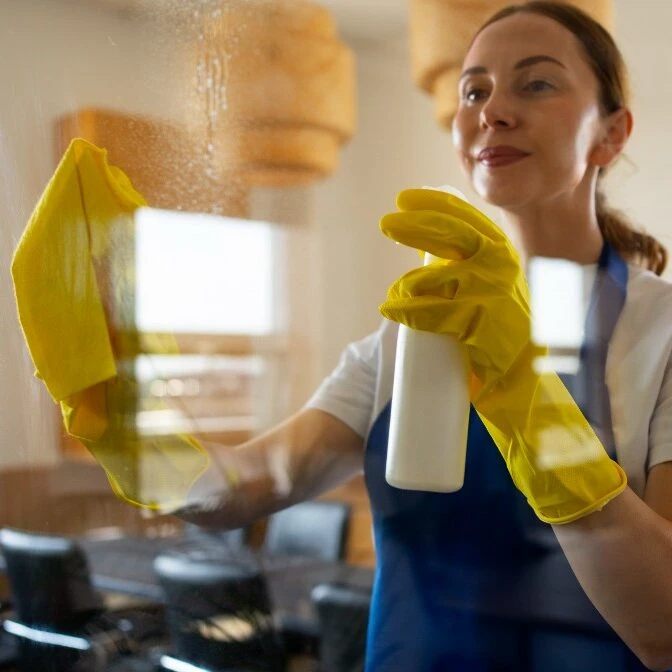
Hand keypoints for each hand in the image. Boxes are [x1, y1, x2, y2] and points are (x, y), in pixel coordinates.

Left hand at [379, 187, 531, 400]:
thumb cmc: (498, 321)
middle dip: (412, 226)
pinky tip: (391, 310)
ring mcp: (488, 290)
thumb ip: (460, 258)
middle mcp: (498, 263)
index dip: (431, 203)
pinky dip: (404, 311)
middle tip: (386, 223)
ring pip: (429, 280)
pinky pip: (428, 312)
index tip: (403, 199)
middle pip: (447, 234)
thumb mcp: (487, 279)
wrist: (523, 368)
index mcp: (499, 248)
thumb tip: (419, 236)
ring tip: (394, 297)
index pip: (463, 215)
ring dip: (403, 287)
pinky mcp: (476, 320)